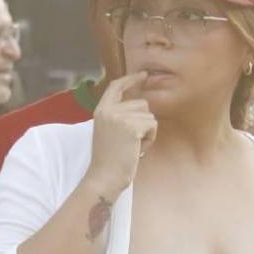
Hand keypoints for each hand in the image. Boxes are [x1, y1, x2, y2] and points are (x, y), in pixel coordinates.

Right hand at [87, 72, 157, 198]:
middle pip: (142, 104)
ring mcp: (119, 117)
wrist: (104, 178)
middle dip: (143, 123)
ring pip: (149, 116)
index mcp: (101, 110)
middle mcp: (109, 110)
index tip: (143, 75)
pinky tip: (137, 150)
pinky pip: (152, 125)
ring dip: (147, 133)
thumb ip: (120, 116)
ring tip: (132, 147)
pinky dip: (149, 140)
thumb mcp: (110, 132)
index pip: (116, 86)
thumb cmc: (110, 160)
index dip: (130, 79)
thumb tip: (142, 105)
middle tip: (130, 143)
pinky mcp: (131, 126)